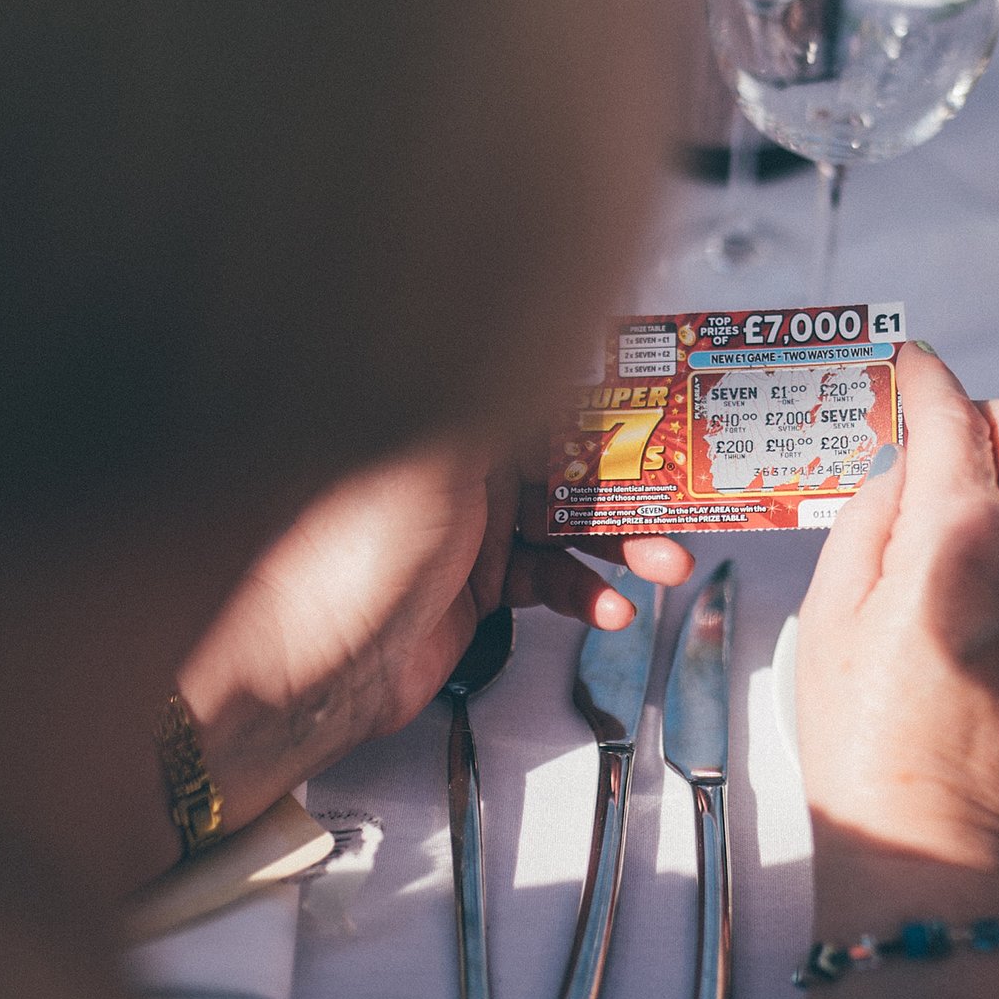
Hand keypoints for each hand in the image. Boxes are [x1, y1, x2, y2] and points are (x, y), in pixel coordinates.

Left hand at [175, 437, 692, 837]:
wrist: (310, 668)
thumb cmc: (346, 556)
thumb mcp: (435, 457)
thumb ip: (500, 399)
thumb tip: (549, 330)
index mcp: (451, 416)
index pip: (550, 388)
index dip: (614, 393)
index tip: (669, 397)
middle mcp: (465, 465)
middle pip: (574, 457)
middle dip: (636, 477)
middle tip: (687, 491)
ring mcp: (474, 528)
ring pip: (573, 523)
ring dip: (626, 543)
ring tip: (666, 562)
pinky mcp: (480, 587)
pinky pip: (554, 580)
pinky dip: (588, 594)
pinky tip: (608, 608)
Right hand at [794, 345, 998, 880]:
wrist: (935, 836)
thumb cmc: (865, 733)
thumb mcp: (836, 605)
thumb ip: (875, 508)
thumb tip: (908, 459)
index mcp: (962, 534)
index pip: (951, 413)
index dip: (923, 376)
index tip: (907, 363)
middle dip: (986, 414)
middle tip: (937, 438)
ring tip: (965, 505)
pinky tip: (996, 559)